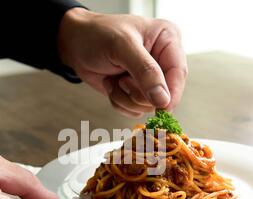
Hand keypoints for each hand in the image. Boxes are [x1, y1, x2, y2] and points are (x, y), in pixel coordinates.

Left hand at [58, 8, 186, 117]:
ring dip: (126, 98)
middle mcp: (162, 60)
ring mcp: (149, 79)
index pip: (178, 73)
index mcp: (167, 40)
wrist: (74, 44)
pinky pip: (134, 110)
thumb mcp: (122, 47)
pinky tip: (112, 85)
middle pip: (164, 94)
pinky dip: (119, 102)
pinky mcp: (136, 92)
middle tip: (123, 79)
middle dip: (138, 93)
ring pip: (147, 105)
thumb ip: (145, 71)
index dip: (171, 93)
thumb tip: (163, 100)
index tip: (162, 108)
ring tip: (115, 79)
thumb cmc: (98, 35)